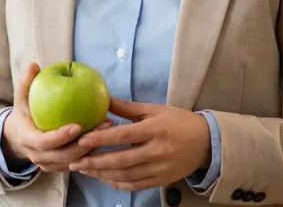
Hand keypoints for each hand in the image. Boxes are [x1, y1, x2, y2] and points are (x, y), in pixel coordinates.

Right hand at [1, 62, 109, 172]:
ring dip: (92, 148)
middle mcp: (38, 156)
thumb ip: (26, 83)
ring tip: (109, 129)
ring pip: (74, 162)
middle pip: (64, 156)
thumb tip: (33, 65)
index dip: (61, 137)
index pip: (44, 142)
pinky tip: (106, 137)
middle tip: (104, 125)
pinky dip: (91, 153)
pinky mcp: (59, 168)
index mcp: (28, 140)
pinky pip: (78, 163)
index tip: (78, 125)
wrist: (17, 137)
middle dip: (85, 144)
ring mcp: (49, 165)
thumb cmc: (23, 113)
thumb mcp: (21, 98)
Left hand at [68, 98, 210, 191]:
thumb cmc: (178, 121)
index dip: (102, 139)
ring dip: (103, 174)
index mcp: (155, 129)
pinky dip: (118, 183)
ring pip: (127, 175)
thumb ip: (127, 108)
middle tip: (75, 162)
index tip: (82, 140)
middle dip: (96, 162)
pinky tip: (104, 179)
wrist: (207, 142)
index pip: (123, 135)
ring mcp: (160, 168)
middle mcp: (157, 151)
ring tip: (85, 170)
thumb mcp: (154, 110)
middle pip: (122, 160)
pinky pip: (136, 185)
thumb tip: (103, 98)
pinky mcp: (163, 180)